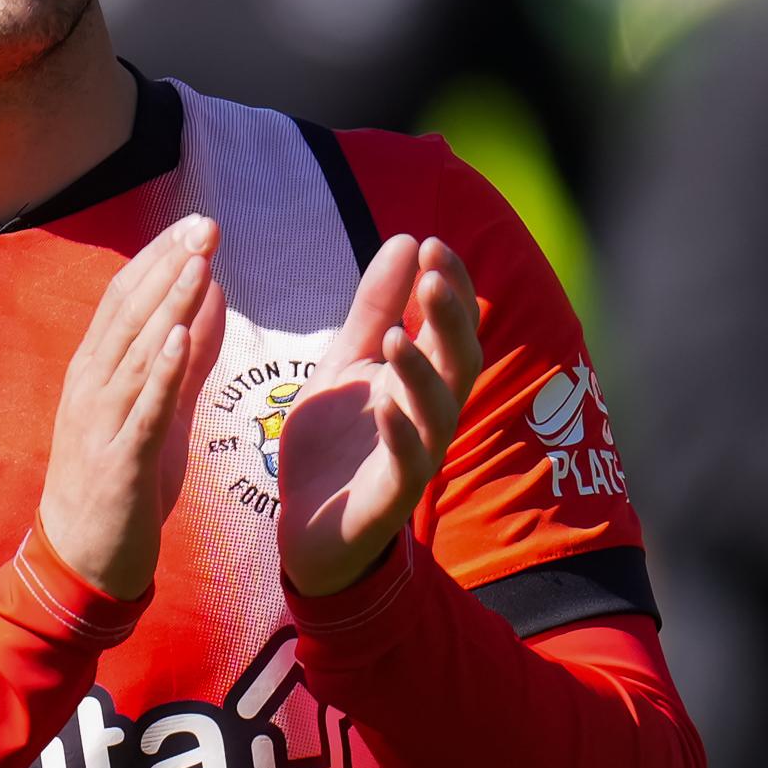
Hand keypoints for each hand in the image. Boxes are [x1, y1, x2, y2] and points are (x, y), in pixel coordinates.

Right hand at [37, 214, 227, 599]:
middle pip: (130, 314)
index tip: (197, 224)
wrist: (82, 561)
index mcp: (97, 370)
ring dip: (169, 305)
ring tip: (198, 263)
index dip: (160, 258)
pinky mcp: (120, 460)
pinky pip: (142, 410)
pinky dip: (160, 372)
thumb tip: (213, 298)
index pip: (126, 298)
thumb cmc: (121, 484)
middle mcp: (92, 386)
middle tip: (205, 226)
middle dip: (169, 266)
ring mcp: (101, 422)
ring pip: (136, 352)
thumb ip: (186, 360)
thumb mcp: (160, 412)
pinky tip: (179, 338)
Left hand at [278, 235, 483, 596]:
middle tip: (432, 277)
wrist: (309, 529)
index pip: (450, 326)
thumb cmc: (336, 443)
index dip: (450, 287)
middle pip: (458, 362)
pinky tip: (384, 406)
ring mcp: (415, 457)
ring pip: (438, 412)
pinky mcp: (392, 498)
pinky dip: (400, 434)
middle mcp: (428, 416)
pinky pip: (408, 465)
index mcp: (420, 381)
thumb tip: (407, 239)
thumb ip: (374, 307)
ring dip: (420, 372)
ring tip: (395, 337)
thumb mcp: (346, 363)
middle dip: (448, 319)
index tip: (433, 244)